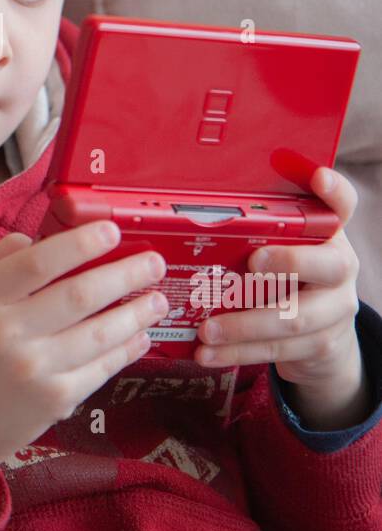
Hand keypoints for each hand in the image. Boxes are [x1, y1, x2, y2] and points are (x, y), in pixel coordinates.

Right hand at [0, 220, 167, 472]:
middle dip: (126, 275)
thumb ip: (1, 260)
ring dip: (136, 313)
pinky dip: (127, 349)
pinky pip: (102, 367)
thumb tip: (42, 236)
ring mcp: (34, 369)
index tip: (112, 231)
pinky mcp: (56, 399)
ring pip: (100, 333)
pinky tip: (141, 335)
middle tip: (155, 262)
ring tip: (158, 299)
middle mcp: (7, 333)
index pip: (37, 263)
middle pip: (79, 295)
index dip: (80, 244)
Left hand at [194, 166, 363, 396]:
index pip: (343, 205)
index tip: (318, 177)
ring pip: (296, 318)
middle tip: (252, 263)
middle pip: (329, 264)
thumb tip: (187, 217)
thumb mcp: (280, 249)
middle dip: (289, 262)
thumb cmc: (286, 279)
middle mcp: (341, 268)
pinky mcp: (322, 344)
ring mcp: (336, 309)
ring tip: (207, 330)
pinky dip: (238, 352)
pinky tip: (208, 353)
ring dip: (245, 325)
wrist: (322, 338)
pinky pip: (278, 350)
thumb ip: (256, 233)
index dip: (335, 190)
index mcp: (329, 235)